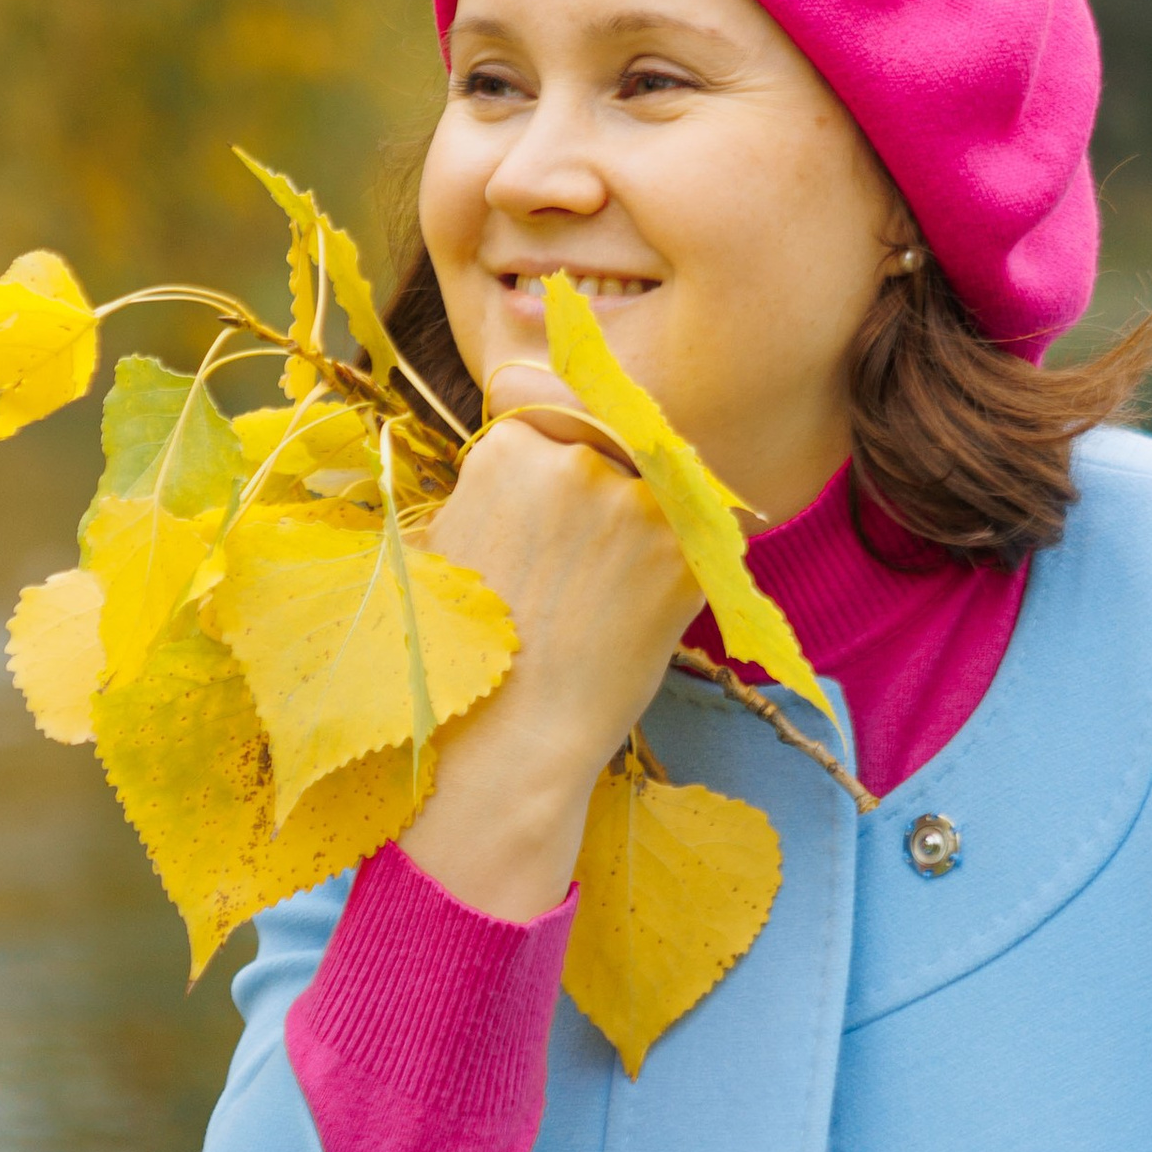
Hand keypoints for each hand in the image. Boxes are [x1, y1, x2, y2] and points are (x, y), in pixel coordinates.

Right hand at [401, 414, 698, 919]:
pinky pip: (700, 542)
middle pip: (614, 448)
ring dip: (647, 533)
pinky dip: (679, 574)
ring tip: (603, 601)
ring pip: (663, 494)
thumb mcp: (451, 542)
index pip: (555, 413)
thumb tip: (526, 439)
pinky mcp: (686, 555)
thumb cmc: (468, 650)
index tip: (558, 502)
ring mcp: (636, 505)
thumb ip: (496, 484)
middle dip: (605, 495)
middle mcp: (577, 461)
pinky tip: (638, 616)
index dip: (559, 454)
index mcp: (509, 448)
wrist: (510, 737)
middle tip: (581, 569)